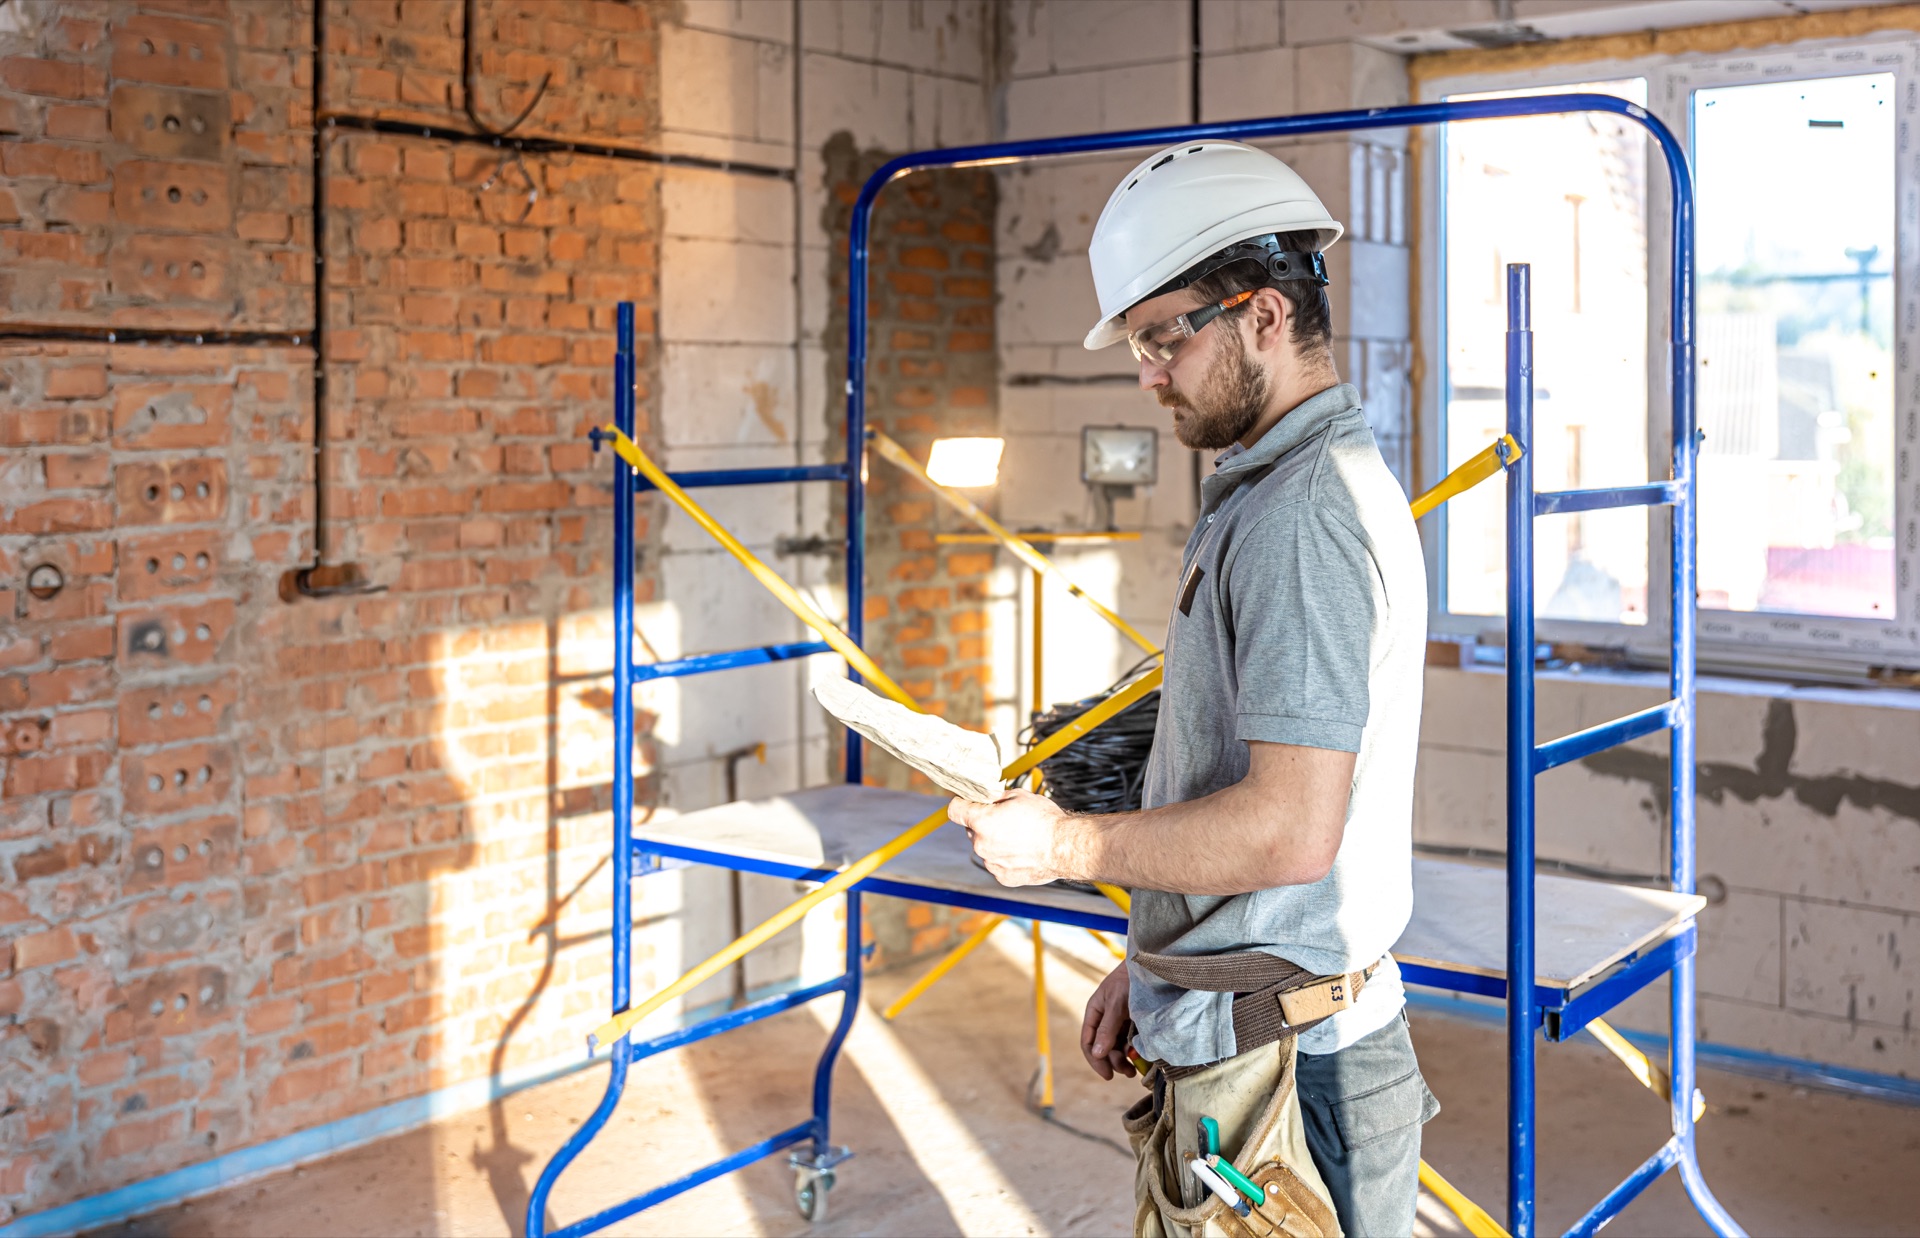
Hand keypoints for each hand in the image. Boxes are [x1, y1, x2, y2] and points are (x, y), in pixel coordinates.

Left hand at [948, 788, 1069, 886]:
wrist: (1065, 847)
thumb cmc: (1045, 820)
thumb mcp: (1018, 796)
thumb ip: (996, 797)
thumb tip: (987, 796)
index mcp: (981, 821)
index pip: (954, 810)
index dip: (963, 804)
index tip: (970, 803)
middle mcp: (981, 845)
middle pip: (971, 829)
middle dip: (984, 823)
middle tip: (1006, 819)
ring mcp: (991, 863)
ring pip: (985, 848)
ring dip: (996, 841)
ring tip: (1020, 837)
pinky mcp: (1002, 877)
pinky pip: (998, 863)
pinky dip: (1006, 858)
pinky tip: (1023, 852)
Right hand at [1080, 961, 1134, 1080]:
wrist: (1150, 965)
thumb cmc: (1128, 979)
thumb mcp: (1116, 1003)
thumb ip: (1107, 1028)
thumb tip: (1097, 1054)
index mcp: (1095, 1013)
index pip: (1088, 1043)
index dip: (1096, 1060)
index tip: (1108, 1075)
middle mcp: (1106, 1019)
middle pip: (1104, 1048)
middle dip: (1115, 1062)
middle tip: (1129, 1072)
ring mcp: (1121, 1020)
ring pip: (1118, 1046)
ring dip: (1126, 1058)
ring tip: (1136, 1068)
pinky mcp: (1135, 1021)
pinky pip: (1132, 1040)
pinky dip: (1136, 1048)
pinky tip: (1143, 1053)